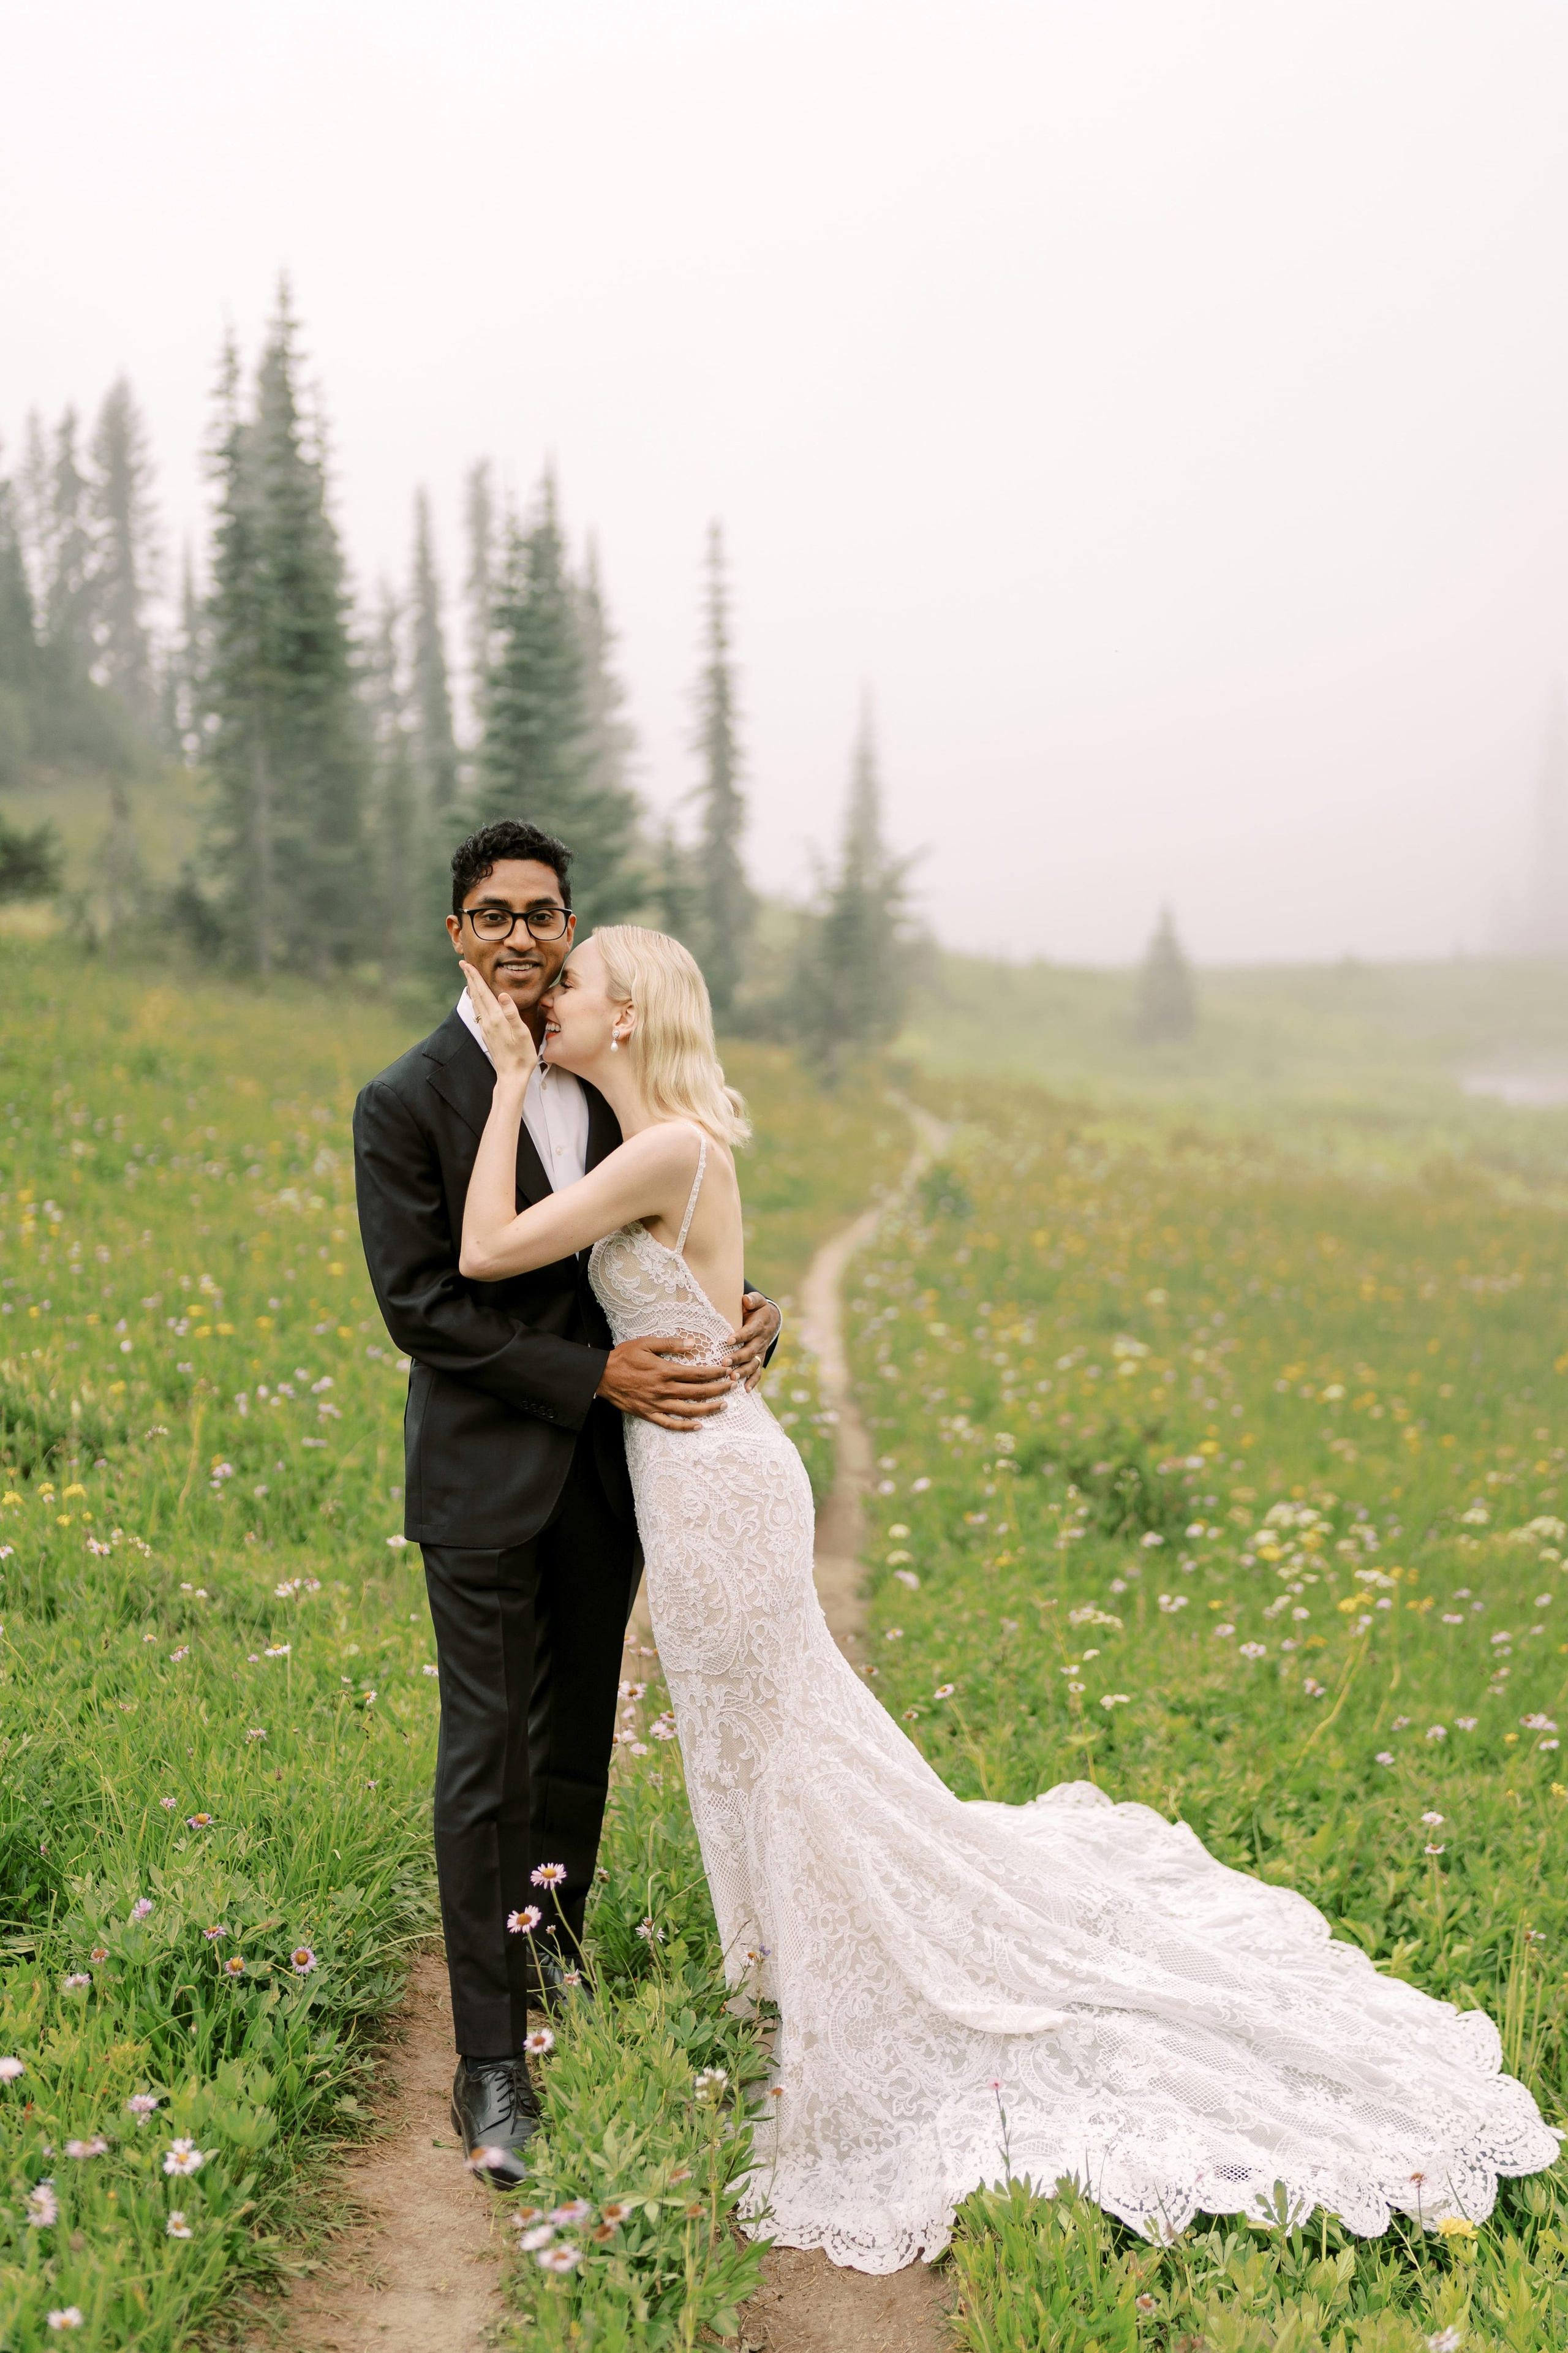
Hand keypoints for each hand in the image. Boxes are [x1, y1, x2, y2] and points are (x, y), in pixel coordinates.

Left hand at [459, 959, 537, 1085]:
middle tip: (463, 964)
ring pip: (476, 1002)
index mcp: (496, 1018)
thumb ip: (512, 1013)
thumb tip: (503, 995)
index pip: (483, 992)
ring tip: (469, 977)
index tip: (466, 964)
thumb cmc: (522, 1055)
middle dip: (470, 978)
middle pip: (476, 995)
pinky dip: (476, 1000)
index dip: (475, 977)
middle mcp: (487, 1021)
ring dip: (472, 988)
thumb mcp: (522, 1034)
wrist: (512, 1075)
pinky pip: (479, 1011)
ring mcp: (486, 1028)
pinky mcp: (487, 1033)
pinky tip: (477, 999)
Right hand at [596, 1335, 735, 1429]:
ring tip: (723, 1406)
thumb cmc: (624, 1357)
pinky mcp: (648, 1414)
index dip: (715, 1373)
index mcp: (665, 1371)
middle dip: (719, 1389)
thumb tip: (693, 1343)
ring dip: (708, 1409)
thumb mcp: (646, 1343)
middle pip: (698, 1392)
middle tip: (733, 1386)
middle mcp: (664, 1389)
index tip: (727, 1371)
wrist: (601, 1376)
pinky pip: (670, 1424)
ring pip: (688, 1410)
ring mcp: (657, 1404)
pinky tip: (698, 1426)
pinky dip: (685, 1427)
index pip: (697, 1374)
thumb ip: (670, 1343)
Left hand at [730, 1293, 781, 1390]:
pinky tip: (745, 1390)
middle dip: (737, 1358)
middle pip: (750, 1351)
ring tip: (732, 1377)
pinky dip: (753, 1382)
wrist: (770, 1320)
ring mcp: (760, 1352)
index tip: (728, 1340)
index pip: (749, 1331)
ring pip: (753, 1364)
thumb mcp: (757, 1301)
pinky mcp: (759, 1359)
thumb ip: (752, 1300)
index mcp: (759, 1325)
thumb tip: (746, 1299)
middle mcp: (761, 1340)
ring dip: (743, 1371)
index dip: (740, 1336)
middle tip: (724, 1363)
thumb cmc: (757, 1309)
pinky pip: (758, 1372)